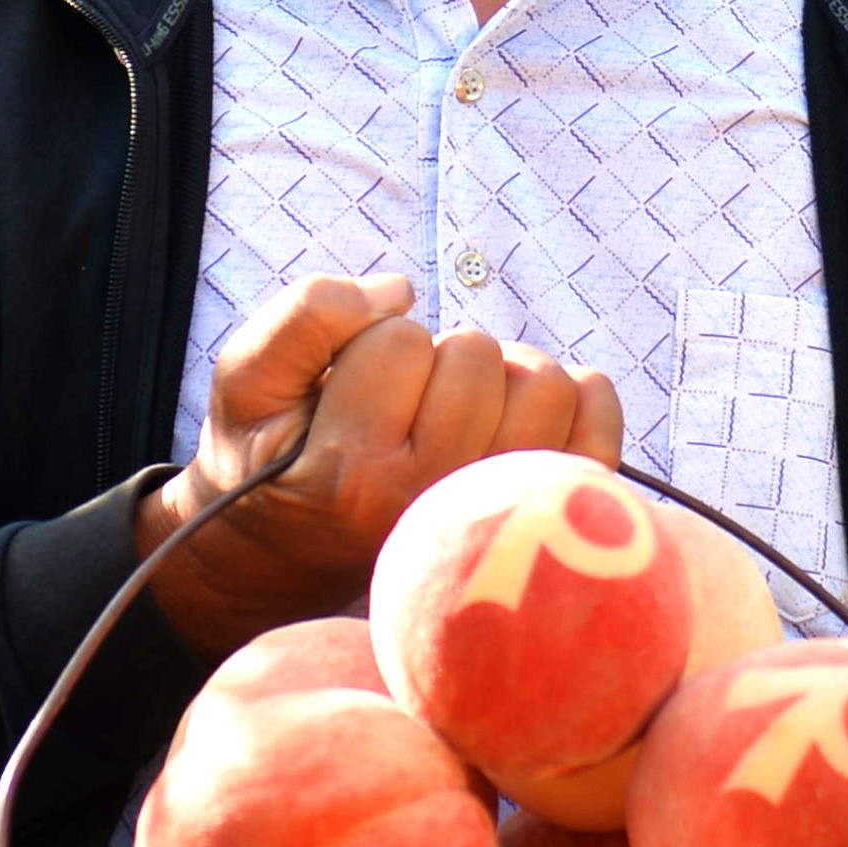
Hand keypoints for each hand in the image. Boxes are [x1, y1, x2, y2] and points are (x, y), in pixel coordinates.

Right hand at [136, 272, 621, 657]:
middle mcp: (429, 504)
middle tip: (410, 397)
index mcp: (348, 474)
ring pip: (545, 384)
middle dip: (443, 353)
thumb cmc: (272, 455)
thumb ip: (307, 315)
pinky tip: (524, 410)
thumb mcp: (247, 378)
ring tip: (462, 405)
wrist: (291, 556)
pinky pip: (600, 424)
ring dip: (507, 373)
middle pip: (479, 356)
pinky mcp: (541, 520)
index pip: (400, 339)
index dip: (374, 338)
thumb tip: (403, 290)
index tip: (351, 386)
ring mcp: (496, 519)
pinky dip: (579, 396)